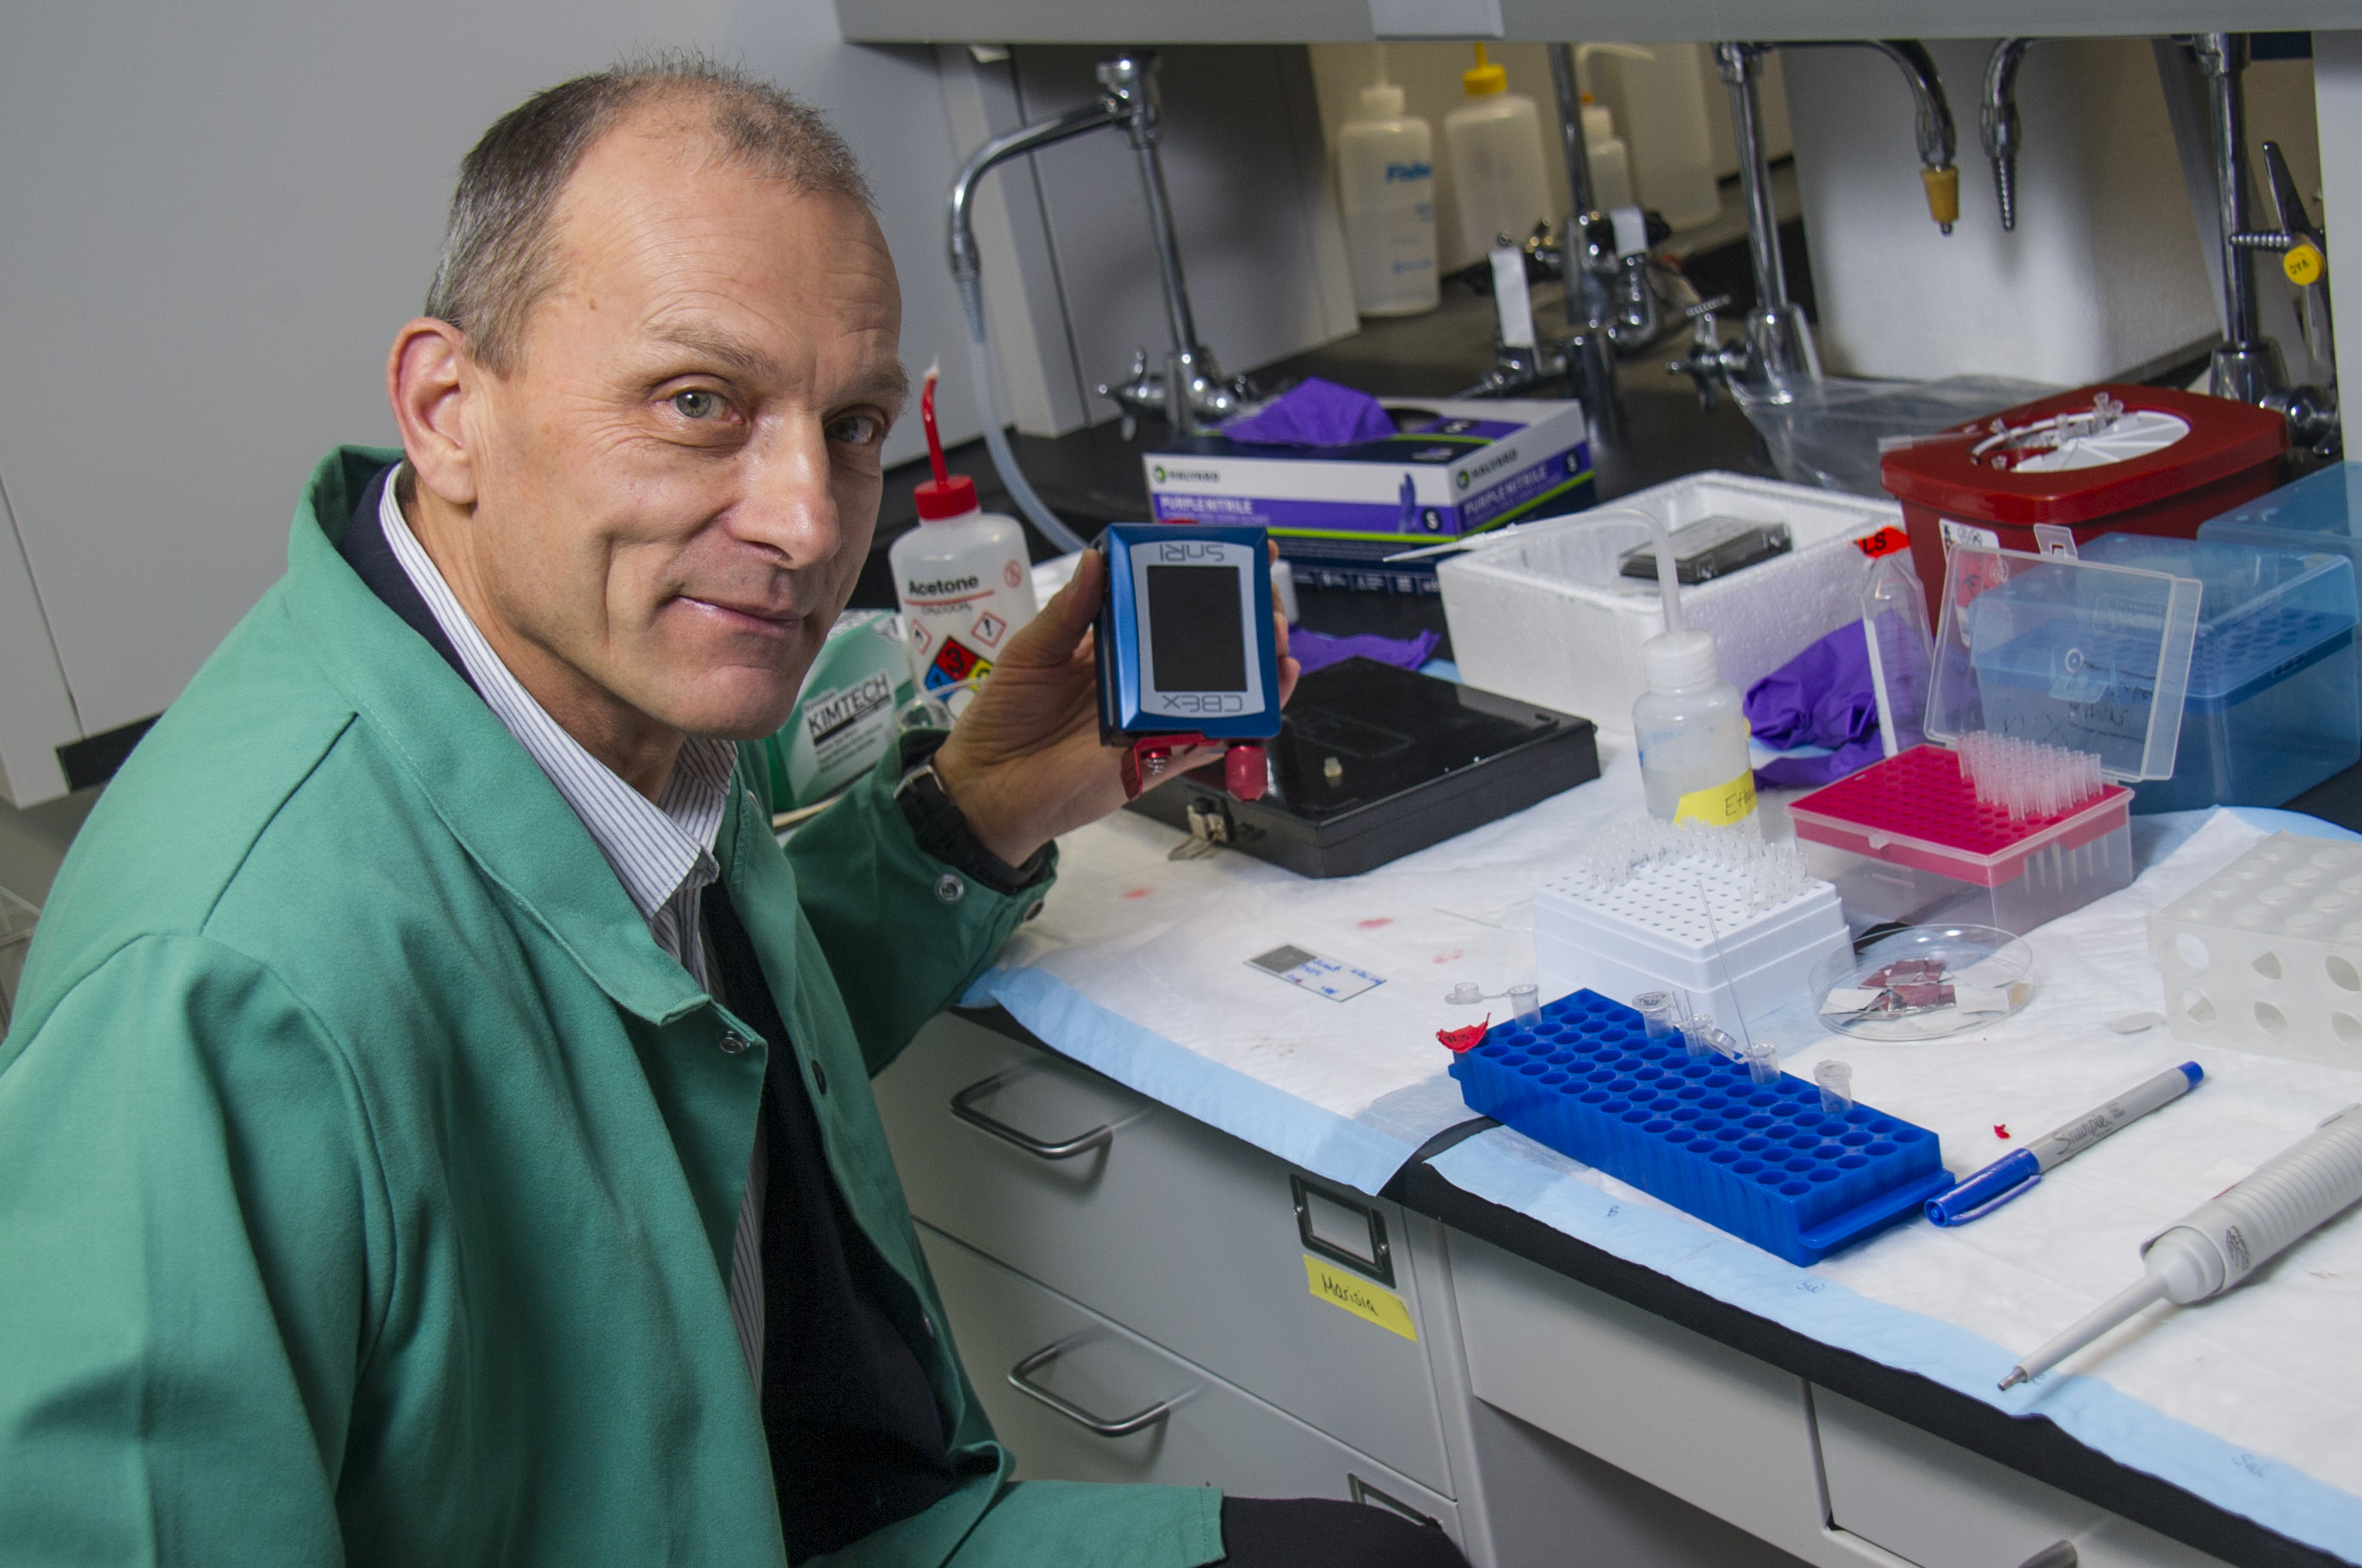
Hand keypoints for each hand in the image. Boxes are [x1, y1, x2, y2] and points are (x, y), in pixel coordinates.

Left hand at [931, 546, 1298, 866]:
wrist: (987, 788)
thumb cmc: (1003, 719)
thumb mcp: (1032, 652)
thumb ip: (1068, 611)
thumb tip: (1097, 560)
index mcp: (1113, 645)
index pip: (1166, 605)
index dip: (1202, 579)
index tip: (1234, 553)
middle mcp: (1140, 679)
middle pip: (1207, 644)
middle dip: (1245, 618)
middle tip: (1266, 597)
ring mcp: (1153, 718)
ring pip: (1219, 690)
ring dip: (1255, 665)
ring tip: (1274, 640)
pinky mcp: (1156, 758)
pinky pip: (1209, 740)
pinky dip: (1241, 722)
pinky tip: (1266, 696)